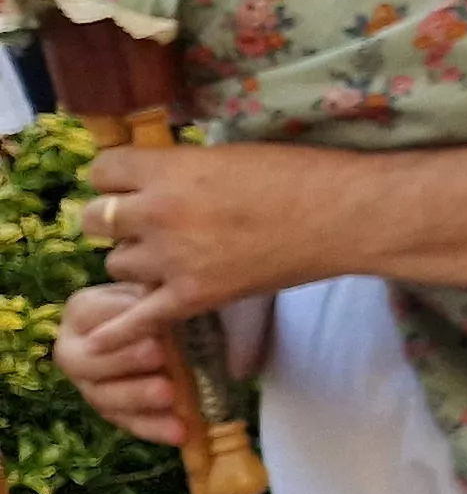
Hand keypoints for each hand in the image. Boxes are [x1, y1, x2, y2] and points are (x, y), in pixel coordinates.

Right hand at [52, 283, 188, 445]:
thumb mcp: (157, 288)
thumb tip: (157, 298)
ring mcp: (89, 385)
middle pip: (86, 360)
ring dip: (137, 396)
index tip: (145, 313)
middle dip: (122, 358)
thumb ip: (151, 295)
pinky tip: (180, 432)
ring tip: (169, 394)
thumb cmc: (160, 299)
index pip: (91, 312)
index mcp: (82, 311)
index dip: (116, 314)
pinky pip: (129, 422)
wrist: (169, 327)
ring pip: (104, 396)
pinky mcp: (112, 410)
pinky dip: (155, 428)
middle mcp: (74, 350)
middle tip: (158, 353)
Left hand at [77, 145, 331, 356]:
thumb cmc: (298, 173)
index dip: (115, 175)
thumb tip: (154, 177)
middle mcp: (157, 214)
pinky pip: (137, 320)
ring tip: (168, 256)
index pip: (101, 171)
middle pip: (94, 219)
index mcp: (167, 170)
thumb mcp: (228, 153)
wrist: (344, 216)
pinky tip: (96, 339)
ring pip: (115, 263)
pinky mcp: (193, 297)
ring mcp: (172, 260)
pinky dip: (115, 332)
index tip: (132, 180)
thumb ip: (181, 167)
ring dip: (135, 258)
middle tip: (147, 218)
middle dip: (114, 216)